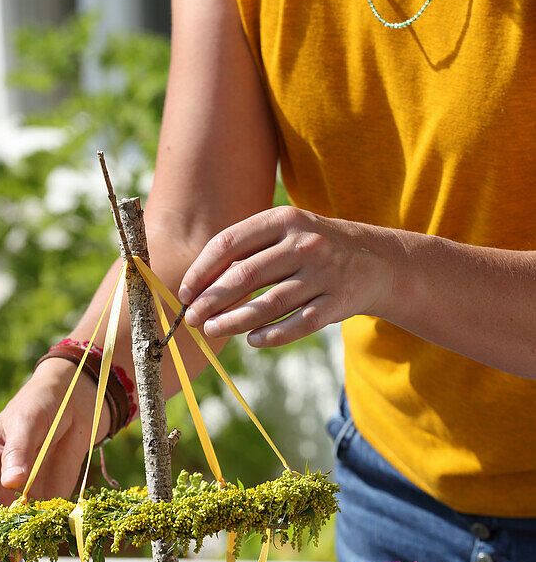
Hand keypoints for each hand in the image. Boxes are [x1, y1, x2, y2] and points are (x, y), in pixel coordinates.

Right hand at [0, 360, 110, 561]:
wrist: (73, 405)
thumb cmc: (39, 405)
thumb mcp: (26, 422)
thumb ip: (18, 452)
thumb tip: (12, 482)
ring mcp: (16, 501)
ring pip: (6, 535)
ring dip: (8, 557)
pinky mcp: (41, 506)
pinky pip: (34, 531)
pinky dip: (34, 547)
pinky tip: (36, 561)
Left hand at [178, 207, 395, 345]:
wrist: (377, 262)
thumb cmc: (315, 250)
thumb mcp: (286, 234)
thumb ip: (249, 251)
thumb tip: (200, 284)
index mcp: (284, 220)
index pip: (230, 243)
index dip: (202, 270)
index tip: (184, 292)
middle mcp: (304, 244)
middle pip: (245, 275)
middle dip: (211, 300)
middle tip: (192, 318)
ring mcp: (323, 274)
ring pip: (268, 304)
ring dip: (234, 322)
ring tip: (212, 331)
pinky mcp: (337, 303)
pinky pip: (297, 325)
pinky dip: (271, 335)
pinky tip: (252, 341)